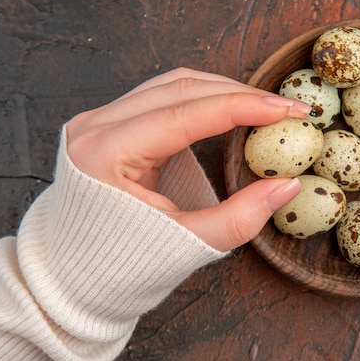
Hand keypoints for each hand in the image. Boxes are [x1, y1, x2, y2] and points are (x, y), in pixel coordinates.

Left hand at [65, 68, 310, 251]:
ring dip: (224, 91)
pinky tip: (231, 109)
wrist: (70, 276)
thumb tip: (289, 185)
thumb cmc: (121, 265)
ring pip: (173, 84)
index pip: (187, 112)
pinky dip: (203, 99)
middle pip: (181, 87)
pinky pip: (163, 96)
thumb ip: (240, 218)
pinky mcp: (110, 124)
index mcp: (106, 154)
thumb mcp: (186, 246)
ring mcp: (100, 120)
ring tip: (266, 108)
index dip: (244, 106)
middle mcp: (97, 126)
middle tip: (287, 109)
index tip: (288, 110)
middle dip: (241, 94)